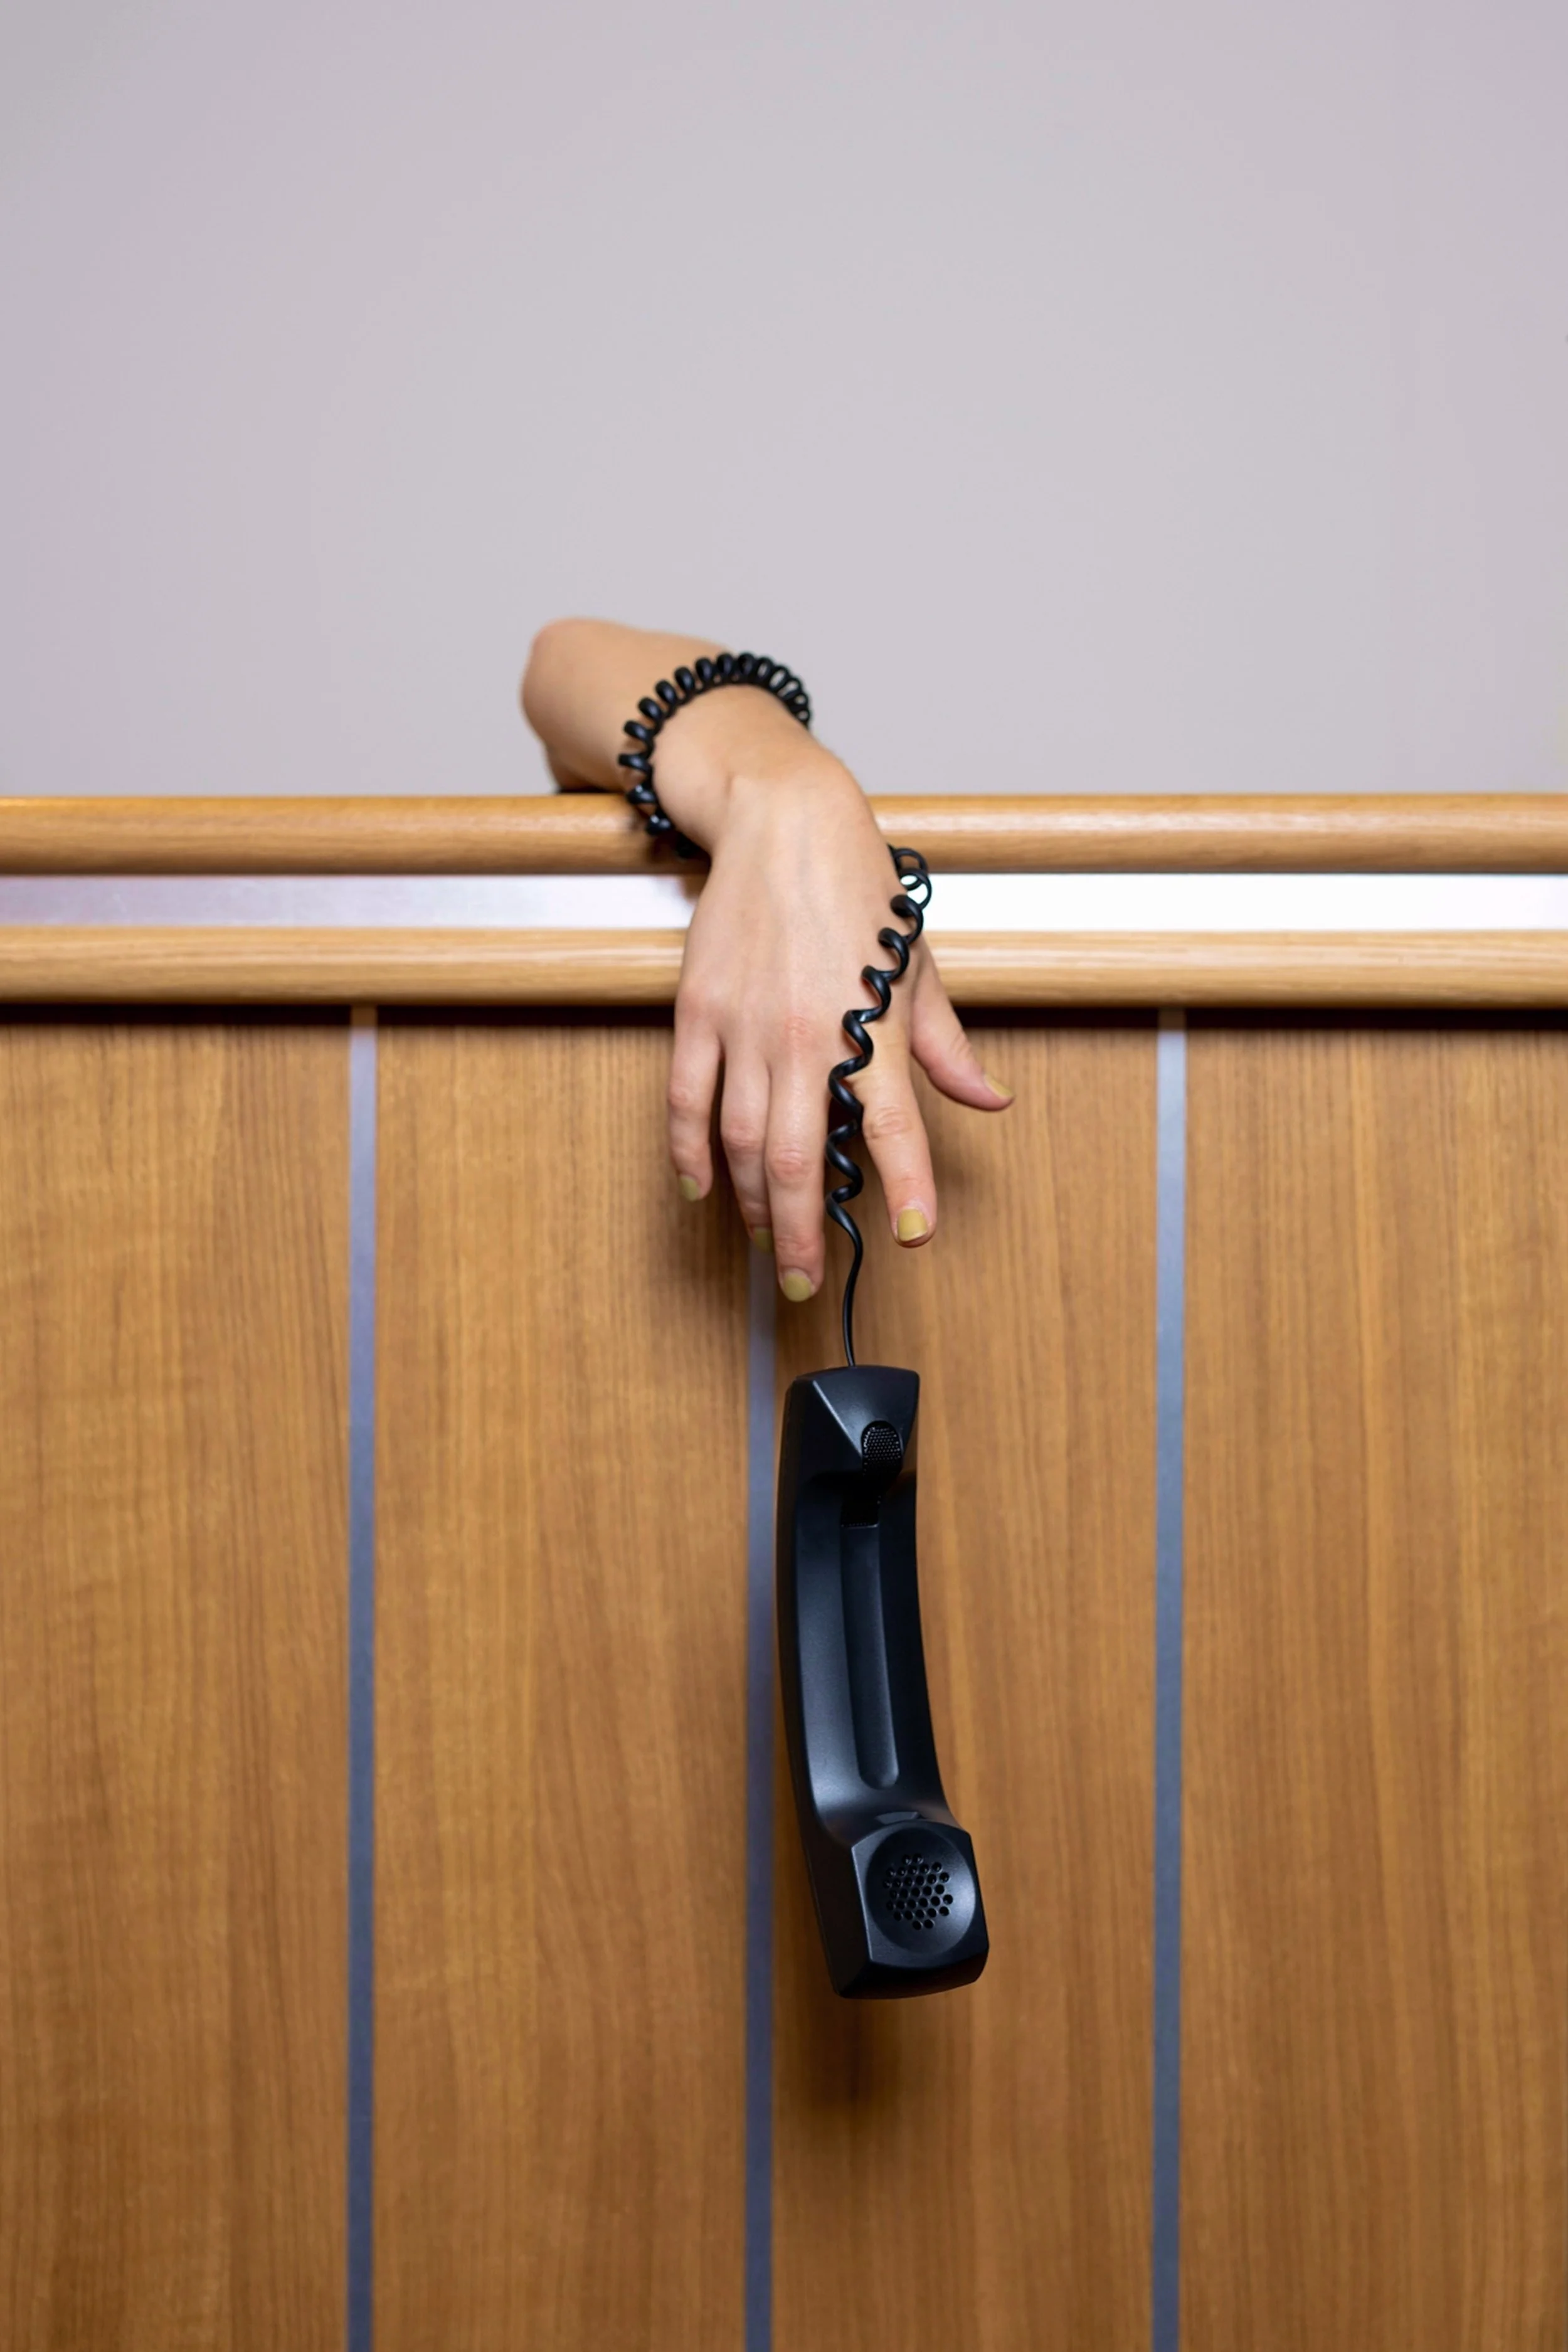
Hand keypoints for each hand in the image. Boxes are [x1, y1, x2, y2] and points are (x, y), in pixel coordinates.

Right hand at [666, 747, 1012, 1300]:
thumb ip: (946, 1045)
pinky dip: (690, 1154)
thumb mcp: (917, 964)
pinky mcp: (699, 1012)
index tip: (914, 1236)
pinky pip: (687, 1101)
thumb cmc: (858, 886)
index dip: (909, 1186)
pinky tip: (700, 1188)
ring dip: (753, 1206)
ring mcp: (746, 1027)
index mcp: (871, 1028)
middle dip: (803, 1233)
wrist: (784, 821)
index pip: (896, 1125)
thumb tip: (990, 1099)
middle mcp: (807, 1037)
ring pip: (740, 1144)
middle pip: (797, 1159)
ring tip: (768, 1242)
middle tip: (807, 1282)